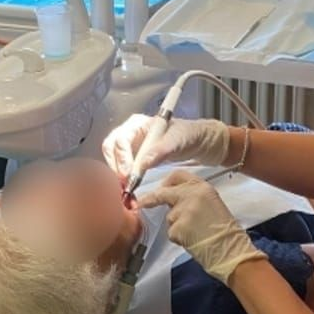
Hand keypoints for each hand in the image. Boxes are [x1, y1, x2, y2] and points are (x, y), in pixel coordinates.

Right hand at [102, 115, 230, 182]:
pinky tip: (132, 187)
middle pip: (111, 149)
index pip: (120, 140)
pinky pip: (125, 168)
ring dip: (118, 174)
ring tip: (128, 189)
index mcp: (138, 124)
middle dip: (115, 167)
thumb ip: (162, 149)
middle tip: (125, 184)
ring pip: (115, 160)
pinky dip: (126, 178)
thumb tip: (143, 163)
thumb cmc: (191, 134)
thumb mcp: (179, 139)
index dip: (122, 158)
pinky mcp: (137, 159)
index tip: (129, 174)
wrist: (202, 143)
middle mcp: (131, 134)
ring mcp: (133, 147)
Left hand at [136, 171, 266, 283]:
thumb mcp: (212, 203)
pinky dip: (178, 237)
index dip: (166, 183)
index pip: (177, 175)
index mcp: (202, 187)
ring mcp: (183, 211)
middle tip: (143, 203)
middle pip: (163, 193)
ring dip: (176, 225)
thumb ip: (193, 196)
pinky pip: (171, 232)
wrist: (229, 249)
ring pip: (169, 217)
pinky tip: (192, 239)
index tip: (160, 188)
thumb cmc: (224, 230)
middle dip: (151, 199)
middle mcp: (191, 195)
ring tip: (195, 232)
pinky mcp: (177, 227)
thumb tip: (172, 198)